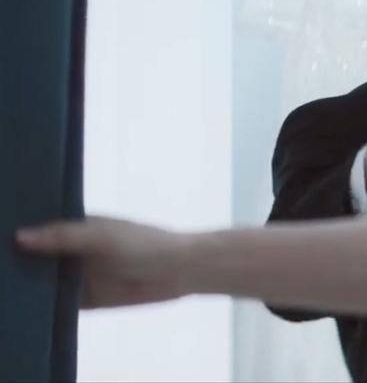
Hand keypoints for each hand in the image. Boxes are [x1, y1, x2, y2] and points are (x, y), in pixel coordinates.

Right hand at [16, 217, 189, 308]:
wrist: (179, 271)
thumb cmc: (142, 244)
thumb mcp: (102, 236)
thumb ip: (63, 237)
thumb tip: (18, 236)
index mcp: (75, 227)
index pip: (36, 228)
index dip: (14, 233)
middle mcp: (70, 250)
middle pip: (33, 257)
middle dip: (12, 263)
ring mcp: (76, 276)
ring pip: (40, 282)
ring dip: (23, 287)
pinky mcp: (83, 300)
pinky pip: (55, 304)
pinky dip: (40, 307)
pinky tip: (17, 312)